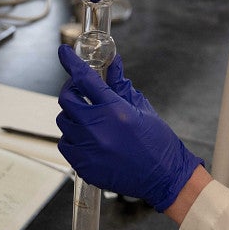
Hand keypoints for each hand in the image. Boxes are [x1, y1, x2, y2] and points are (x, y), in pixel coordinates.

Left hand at [56, 46, 203, 211]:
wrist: (164, 177)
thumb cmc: (158, 143)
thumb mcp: (142, 109)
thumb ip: (121, 86)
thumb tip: (112, 63)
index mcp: (114, 110)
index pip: (84, 78)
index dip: (71, 62)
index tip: (64, 52)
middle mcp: (97, 128)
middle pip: (67, 99)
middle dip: (72, 89)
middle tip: (81, 90)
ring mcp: (88, 148)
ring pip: (64, 121)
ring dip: (73, 115)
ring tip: (89, 118)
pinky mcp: (83, 166)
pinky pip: (65, 144)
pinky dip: (72, 137)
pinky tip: (87, 138)